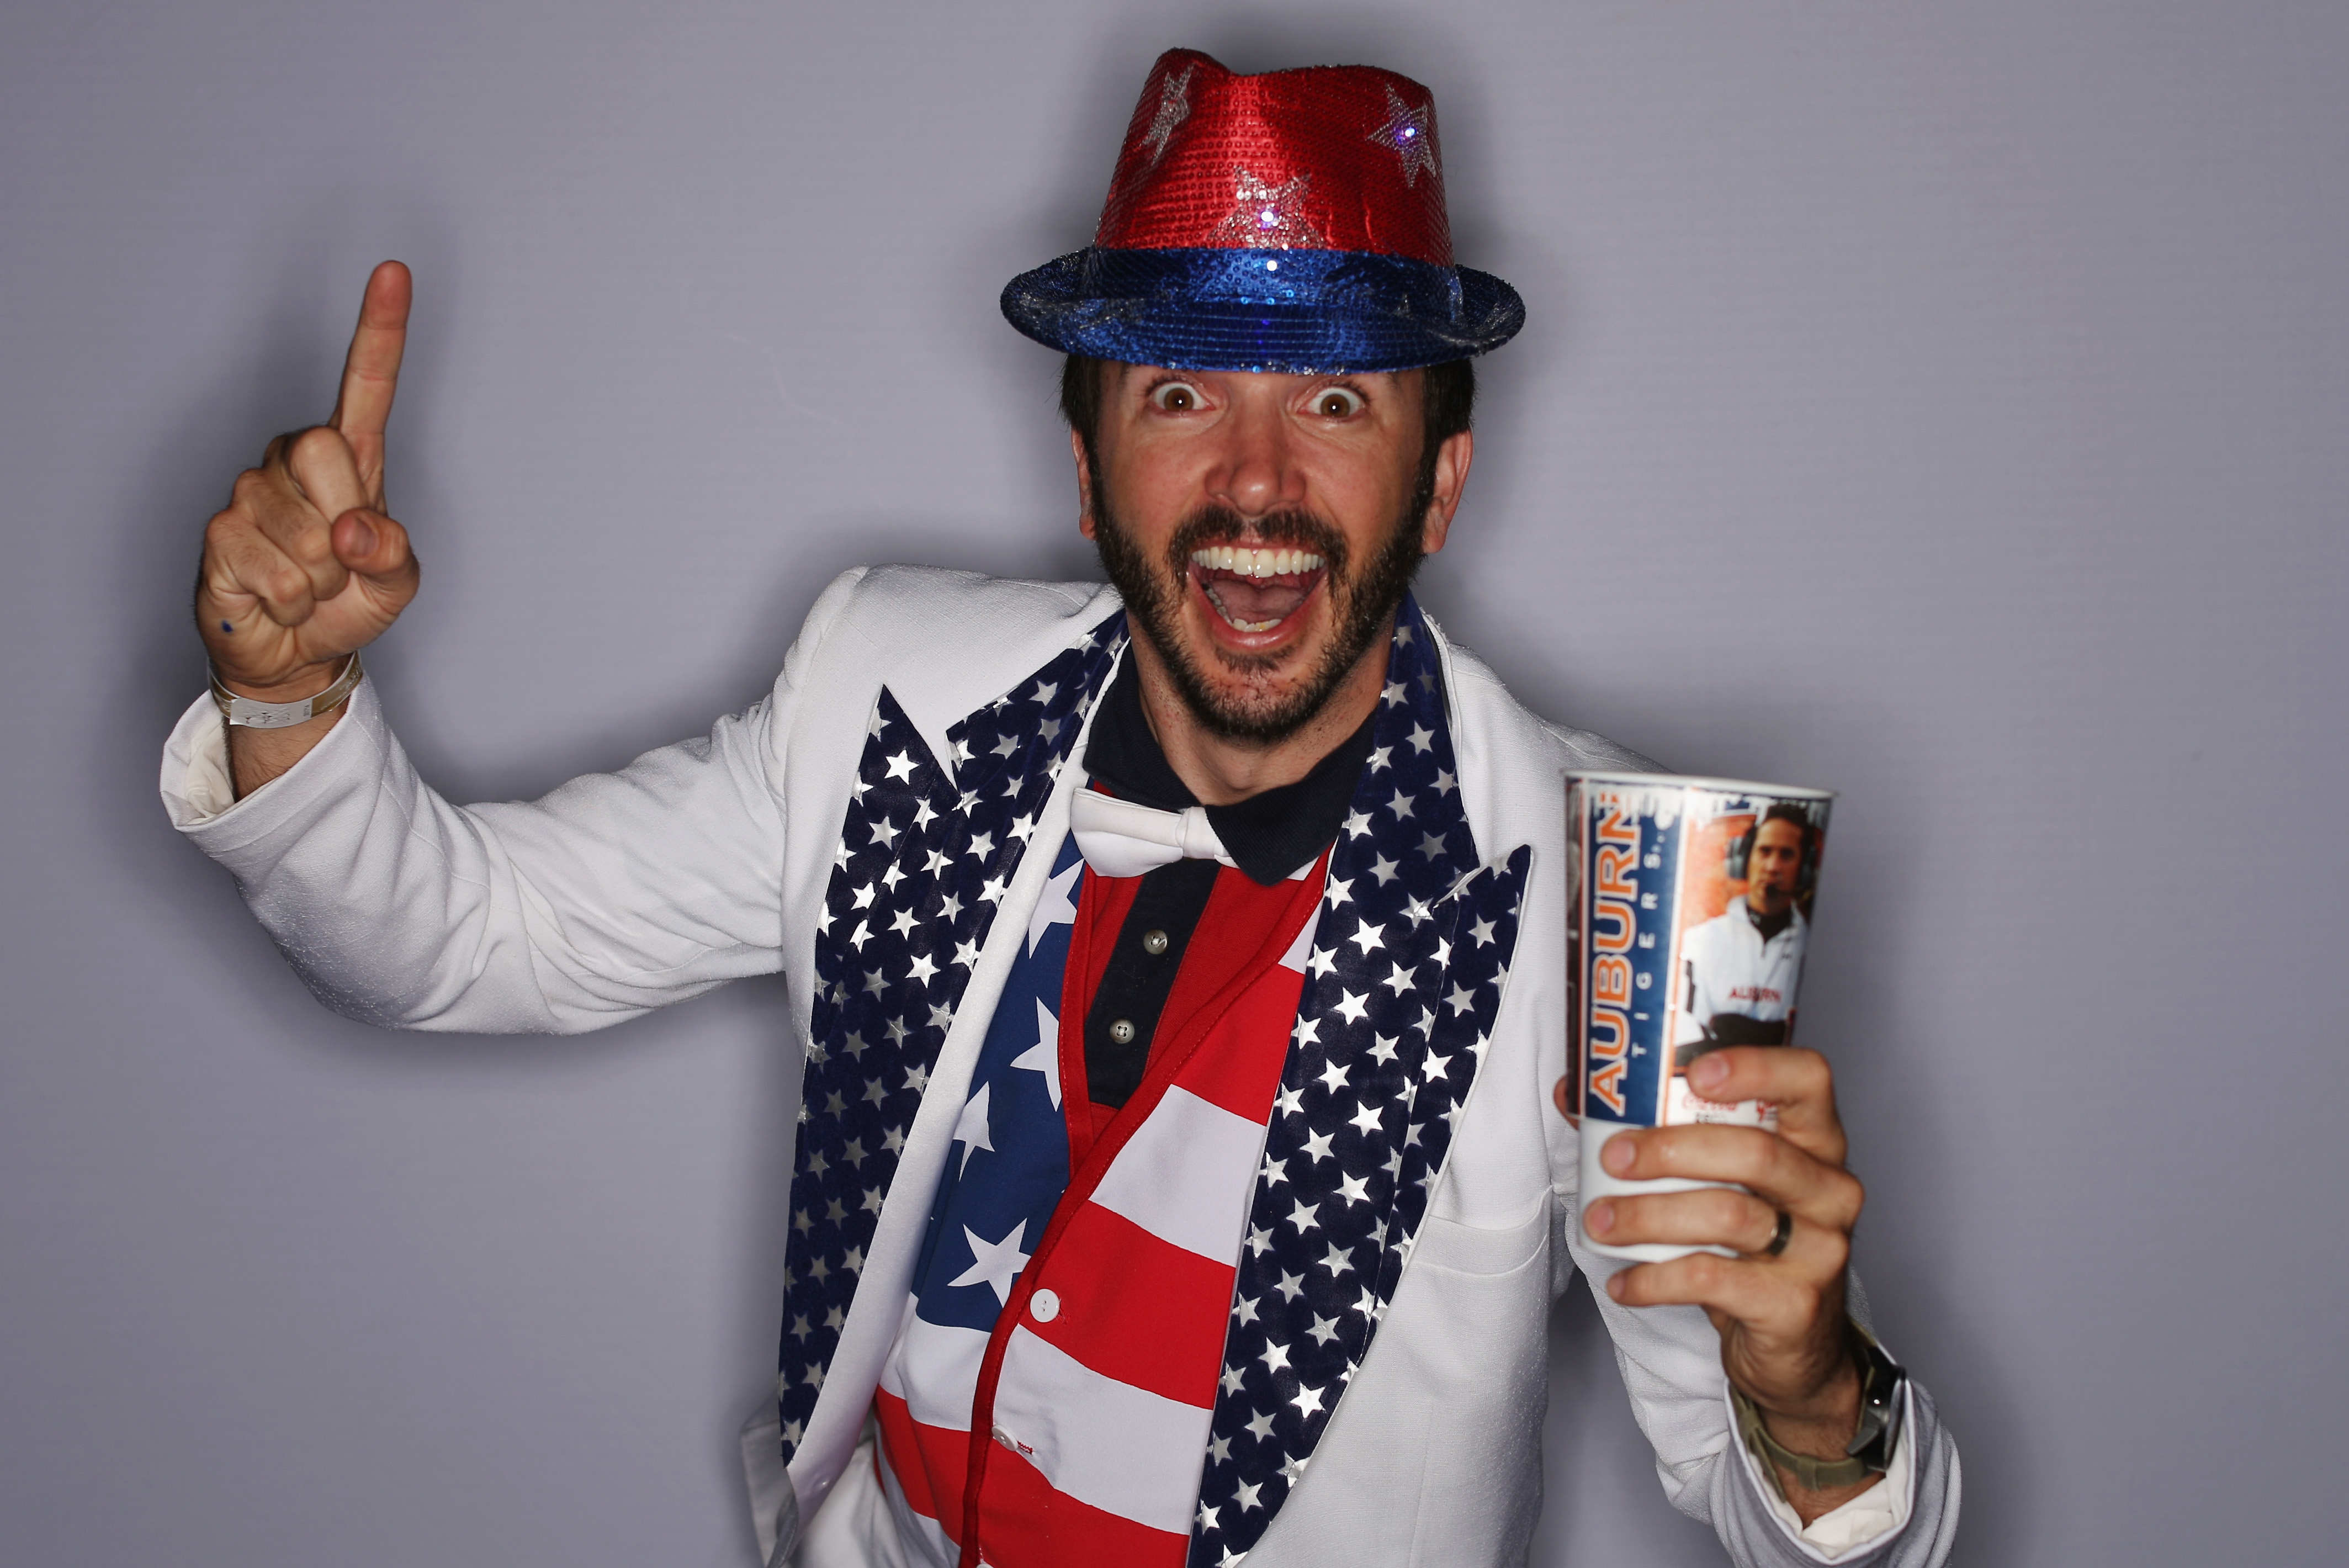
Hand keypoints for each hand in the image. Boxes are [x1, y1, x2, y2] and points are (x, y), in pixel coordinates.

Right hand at [198, 261, 418, 698]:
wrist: (297, 650)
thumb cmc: (349, 600)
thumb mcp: (395, 583)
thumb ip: (393, 553)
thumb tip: (353, 530)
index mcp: (351, 458)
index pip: (366, 384)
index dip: (380, 329)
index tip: (392, 271)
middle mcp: (295, 459)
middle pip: (326, 452)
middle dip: (347, 525)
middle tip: (342, 561)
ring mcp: (252, 490)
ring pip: (304, 531)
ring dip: (321, 578)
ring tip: (311, 584)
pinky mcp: (220, 531)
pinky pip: (274, 570)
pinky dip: (291, 600)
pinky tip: (280, 597)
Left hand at [1552, 1048, 1871, 1517]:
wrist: (1795, 1342)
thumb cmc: (1750, 1243)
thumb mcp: (1721, 1181)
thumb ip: (1663, 1134)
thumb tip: (1576, 1094)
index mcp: (1815, 1140)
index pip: (1807, 1079)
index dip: (1756, 1067)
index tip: (1693, 1071)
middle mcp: (1829, 1187)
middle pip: (1756, 1151)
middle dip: (1671, 1150)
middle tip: (1612, 1157)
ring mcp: (1819, 1248)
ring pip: (1729, 1215)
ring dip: (1649, 1215)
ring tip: (1600, 1221)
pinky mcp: (1794, 1303)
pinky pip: (1713, 1280)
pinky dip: (1655, 1279)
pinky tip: (1624, 1282)